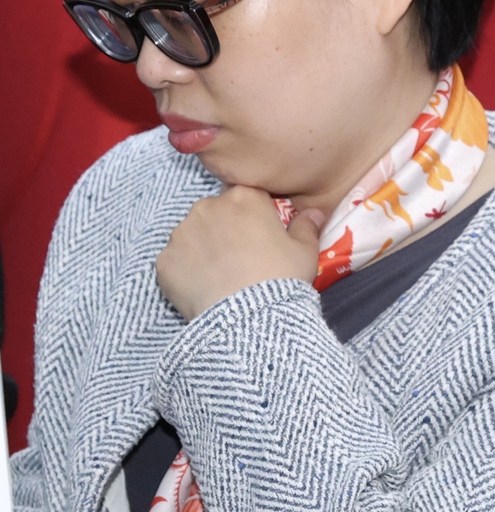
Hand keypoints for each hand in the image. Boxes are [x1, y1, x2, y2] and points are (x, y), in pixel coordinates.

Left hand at [156, 185, 322, 320]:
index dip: (256, 214)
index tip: (262, 233)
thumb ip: (307, 226)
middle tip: (242, 257)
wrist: (247, 315)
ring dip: (204, 248)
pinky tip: (203, 287)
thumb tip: (314, 212)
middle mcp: (207, 207)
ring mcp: (180, 233)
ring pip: (193, 235)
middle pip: (217, 211)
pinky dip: (186, 270)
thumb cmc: (282, 276)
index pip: (248, 196)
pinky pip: (176, 261)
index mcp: (243, 197)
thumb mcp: (306, 251)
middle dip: (226, 228)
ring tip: (221, 275)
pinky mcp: (163, 261)